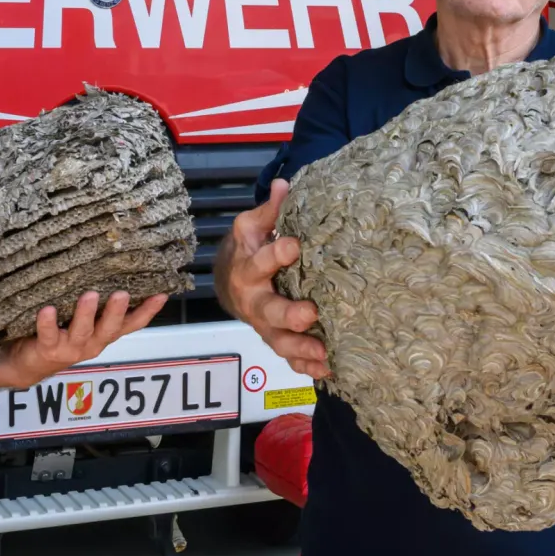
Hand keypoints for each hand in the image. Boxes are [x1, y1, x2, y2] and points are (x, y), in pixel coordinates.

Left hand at [0, 289, 168, 388]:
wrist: (27, 365)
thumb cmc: (59, 334)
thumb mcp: (85, 321)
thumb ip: (98, 304)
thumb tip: (111, 269)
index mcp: (103, 334)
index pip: (131, 324)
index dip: (147, 311)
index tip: (162, 294)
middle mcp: (92, 342)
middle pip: (109, 328)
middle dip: (116, 311)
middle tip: (122, 294)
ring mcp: (71, 348)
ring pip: (82, 331)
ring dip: (86, 314)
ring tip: (89, 296)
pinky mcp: (48, 348)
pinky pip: (48, 334)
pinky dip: (48, 322)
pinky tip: (47, 309)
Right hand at [214, 180, 327, 378]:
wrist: (228, 280)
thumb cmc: (248, 250)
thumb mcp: (252, 227)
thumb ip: (270, 210)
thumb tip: (284, 184)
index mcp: (248, 267)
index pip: (259, 260)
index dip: (275, 254)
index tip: (294, 245)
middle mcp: (253, 299)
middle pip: (267, 310)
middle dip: (288, 314)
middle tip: (310, 313)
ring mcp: (263, 323)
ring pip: (277, 340)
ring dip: (299, 348)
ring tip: (323, 352)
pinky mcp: (275, 339)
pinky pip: (288, 357)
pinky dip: (305, 366)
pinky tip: (326, 370)